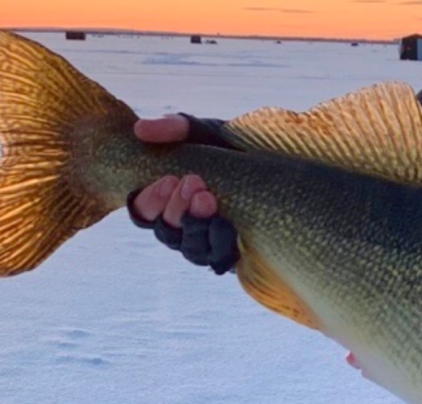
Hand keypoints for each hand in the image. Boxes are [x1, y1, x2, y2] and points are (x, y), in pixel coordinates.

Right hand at [129, 115, 236, 273]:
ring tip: (207, 197)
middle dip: (176, 208)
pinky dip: (218, 240)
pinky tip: (224, 222)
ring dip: (194, 223)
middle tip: (193, 181)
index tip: (167, 179)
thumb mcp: (206, 133)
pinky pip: (218, 258)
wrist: (281, 162)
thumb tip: (141, 130)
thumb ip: (175, 128)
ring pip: (190, 248)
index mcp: (170, 199)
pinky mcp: (234, 252)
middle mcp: (185, 225)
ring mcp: (209, 242)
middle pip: (166, 233)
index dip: (149, 201)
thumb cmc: (235, 148)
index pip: (143, 212)